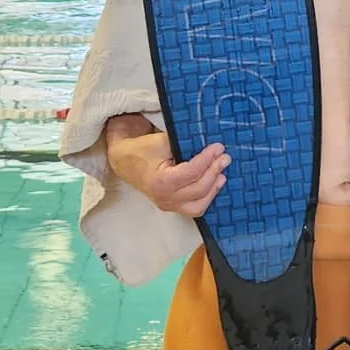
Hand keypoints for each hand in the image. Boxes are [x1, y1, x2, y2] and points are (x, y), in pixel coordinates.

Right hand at [107, 121, 229, 217]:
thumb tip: (210, 147)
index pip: (193, 172)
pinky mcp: (172, 207)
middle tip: (224, 157)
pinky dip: (206, 197)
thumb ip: (184, 144)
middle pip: (199, 189)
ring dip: (213, 188)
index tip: (218, 147)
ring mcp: (168, 205)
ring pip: (199, 204)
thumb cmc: (141, 150)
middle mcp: (165, 198)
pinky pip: (194, 208)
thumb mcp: (161, 141)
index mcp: (161, 182)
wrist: (124, 162)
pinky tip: (214, 184)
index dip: (208, 159)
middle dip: (214, 171)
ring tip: (222, 173)